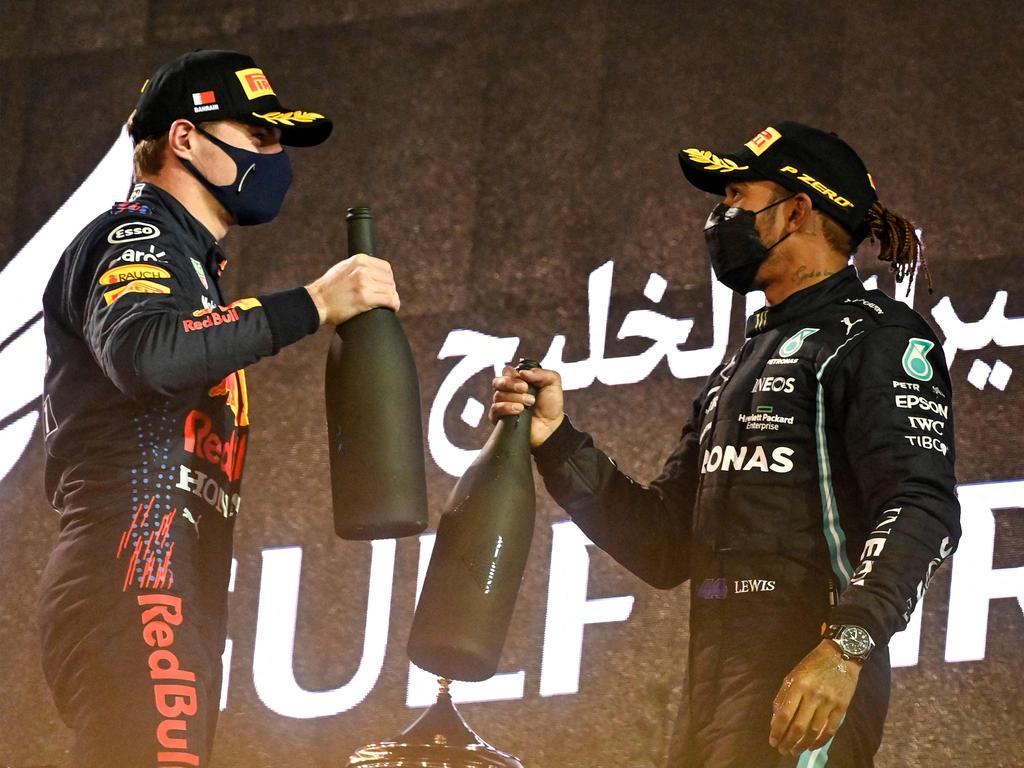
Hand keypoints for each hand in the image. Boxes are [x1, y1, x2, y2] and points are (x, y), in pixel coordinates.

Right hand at [305, 253, 399, 324]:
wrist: (316, 303)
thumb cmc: (328, 289)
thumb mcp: (343, 268)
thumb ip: (358, 267)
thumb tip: (374, 270)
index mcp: (359, 260)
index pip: (385, 267)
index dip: (388, 279)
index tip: (386, 287)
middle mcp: (363, 269)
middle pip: (389, 279)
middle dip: (390, 290)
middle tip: (386, 299)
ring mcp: (364, 283)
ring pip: (391, 290)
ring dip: (393, 298)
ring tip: (389, 305)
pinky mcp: (365, 298)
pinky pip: (389, 300)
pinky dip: (394, 305)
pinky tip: (392, 308)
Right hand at [490, 365, 564, 447]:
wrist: (551, 425)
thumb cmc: (551, 405)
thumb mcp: (552, 383)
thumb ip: (541, 373)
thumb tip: (522, 372)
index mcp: (518, 381)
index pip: (506, 372)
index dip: (513, 375)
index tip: (526, 382)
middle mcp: (508, 391)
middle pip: (497, 382)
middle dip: (511, 384)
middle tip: (526, 389)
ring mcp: (503, 404)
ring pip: (498, 395)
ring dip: (514, 398)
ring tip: (529, 403)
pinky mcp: (500, 418)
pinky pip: (495, 409)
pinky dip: (506, 408)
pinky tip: (519, 410)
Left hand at [769, 640, 860, 755]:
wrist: (841, 655)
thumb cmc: (812, 665)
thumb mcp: (793, 675)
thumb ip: (782, 697)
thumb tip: (775, 720)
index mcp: (798, 685)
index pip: (785, 714)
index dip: (777, 730)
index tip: (773, 741)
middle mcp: (813, 695)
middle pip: (799, 726)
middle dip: (789, 741)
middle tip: (783, 751)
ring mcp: (829, 702)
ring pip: (814, 730)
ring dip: (803, 744)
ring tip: (794, 751)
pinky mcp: (842, 707)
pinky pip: (831, 729)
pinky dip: (821, 741)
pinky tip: (812, 746)